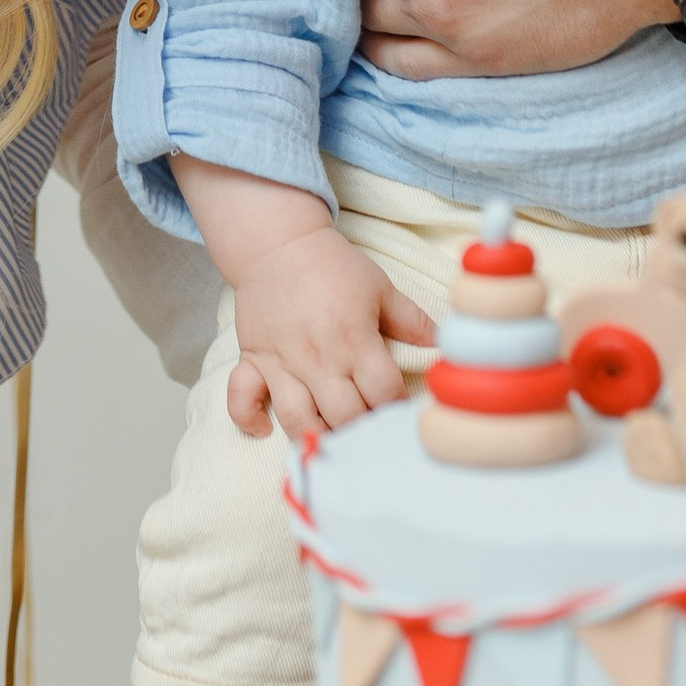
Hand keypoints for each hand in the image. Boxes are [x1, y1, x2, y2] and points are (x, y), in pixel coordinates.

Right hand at [226, 212, 434, 438]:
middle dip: (364, 433)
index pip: (385, 393)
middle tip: (373, 435)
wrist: (277, 243)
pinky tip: (265, 430)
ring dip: (317, 438)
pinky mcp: (253, 359)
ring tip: (333, 443)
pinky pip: (241, 397)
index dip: (399, 411)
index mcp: (355, 339)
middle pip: (346, 417)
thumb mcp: (380, 287)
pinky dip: (248, 419)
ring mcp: (282, 362)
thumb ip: (413, 321)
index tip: (404, 417)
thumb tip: (444, 346)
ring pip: (299, 420)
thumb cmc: (332, 266)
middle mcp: (319, 358)